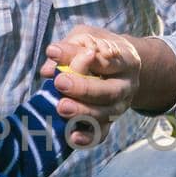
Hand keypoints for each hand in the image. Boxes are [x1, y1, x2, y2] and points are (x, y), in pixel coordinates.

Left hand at [40, 26, 142, 144]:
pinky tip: (72, 137)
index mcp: (125, 60)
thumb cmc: (96, 49)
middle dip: (84, 89)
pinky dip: (87, 138)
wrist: (117, 68)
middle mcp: (127, 86)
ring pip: (105, 114)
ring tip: (60, 107)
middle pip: (110, 91)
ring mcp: (119, 106)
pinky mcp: (109, 122)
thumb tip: (48, 70)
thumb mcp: (85, 38)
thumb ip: (68, 49)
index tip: (54, 52)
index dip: (80, 57)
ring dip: (82, 112)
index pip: (106, 60)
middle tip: (59, 83)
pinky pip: (101, 133)